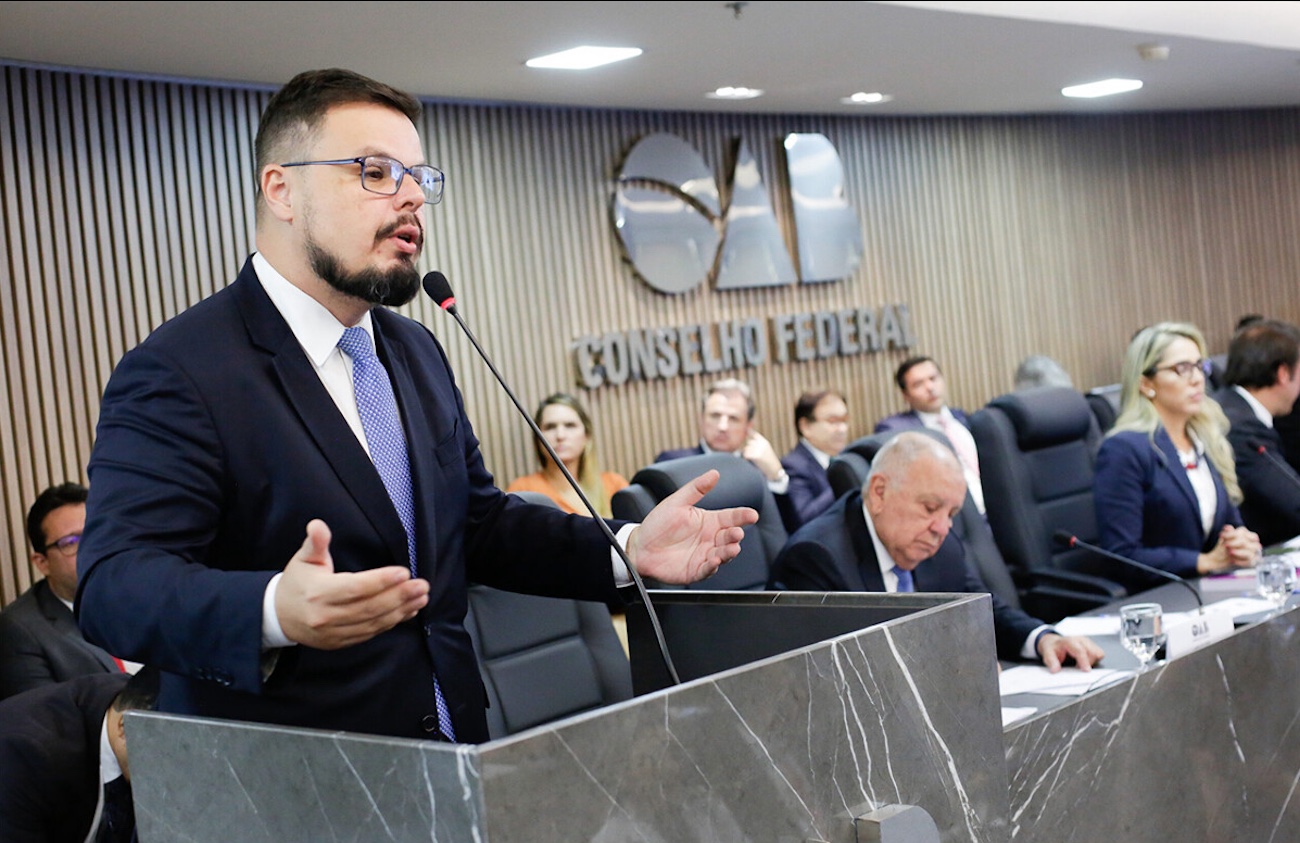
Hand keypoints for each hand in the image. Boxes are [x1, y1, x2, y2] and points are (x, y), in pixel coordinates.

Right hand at [275, 519, 429, 649]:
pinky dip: (392, 623)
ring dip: (401, 610)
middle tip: (422, 585)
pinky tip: (408, 611)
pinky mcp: (341, 642)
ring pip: (373, 623)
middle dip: (399, 596)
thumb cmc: (297, 582)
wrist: (279, 616)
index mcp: (318, 593)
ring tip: (421, 597)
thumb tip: (318, 525)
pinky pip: (370, 633)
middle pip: (369, 608)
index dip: (380, 581)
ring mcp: (334, 633)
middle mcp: (326, 616)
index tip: (404, 572)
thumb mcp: (303, 558)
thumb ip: (315, 542)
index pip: (354, 588)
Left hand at [625, 470, 758, 583]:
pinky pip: (708, 570)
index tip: (752, 515)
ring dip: (729, 552)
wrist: (639, 547)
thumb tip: (714, 473)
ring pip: (723, 554)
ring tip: (732, 548)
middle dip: (736, 535)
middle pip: (730, 537)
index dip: (742, 516)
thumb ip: (696, 488)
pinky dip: (712, 566)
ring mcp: (705, 555)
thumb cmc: (658, 524)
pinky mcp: (696, 571)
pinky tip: (714, 561)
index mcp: (709, 521)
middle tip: (736, 533)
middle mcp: (710, 539)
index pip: (731, 517)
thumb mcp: (677, 502)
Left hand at [741, 431, 783, 480]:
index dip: (750, 432)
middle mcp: (761, 445)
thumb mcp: (766, 450)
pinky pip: (745, 454)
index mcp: (765, 442)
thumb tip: (747, 441)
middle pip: (749, 442)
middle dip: (749, 448)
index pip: (755, 435)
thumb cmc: (770, 462)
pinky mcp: (755, 456)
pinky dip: (746, 458)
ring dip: (747, 453)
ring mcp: (758, 450)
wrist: (774, 470)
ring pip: (746, 448)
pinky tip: (750, 461)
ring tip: (753, 459)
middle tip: (753, 455)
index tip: (747, 430)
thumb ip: (759, 445)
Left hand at [1037, 632, 1103, 672]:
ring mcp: (1087, 641)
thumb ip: (1051, 662)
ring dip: (1092, 661)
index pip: (1080, 650)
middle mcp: (1080, 639)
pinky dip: (1094, 659)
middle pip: (1092, 652)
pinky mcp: (1092, 645)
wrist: (1054, 642)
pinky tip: (1085, 661)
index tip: (1086, 670)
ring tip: (1081, 664)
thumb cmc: (1053, 648)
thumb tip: (1055, 670)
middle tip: (1078, 668)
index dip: (1084, 661)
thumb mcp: (1047, 654)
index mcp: (1069, 641)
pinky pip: (1099, 653)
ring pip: (1098, 653)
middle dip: (1088, 663)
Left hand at [1198, 526, 1261, 573]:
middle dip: (1235, 542)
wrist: (1219, 559)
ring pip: (1250, 553)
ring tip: (1230, 552)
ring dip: (1239, 552)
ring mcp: (1253, 554)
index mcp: (1247, 535)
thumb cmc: (1224, 546)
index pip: (1243, 531)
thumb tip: (1228, 527)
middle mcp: (1252, 544)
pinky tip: (1232, 561)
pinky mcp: (1251, 562)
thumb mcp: (1225, 538)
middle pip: (1247, 542)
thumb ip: (1228, 532)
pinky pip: (1250, 562)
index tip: (1220, 535)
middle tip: (1226, 545)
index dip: (1233, 533)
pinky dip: (1240, 561)